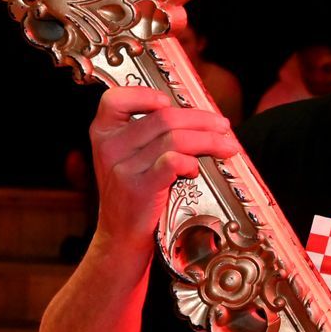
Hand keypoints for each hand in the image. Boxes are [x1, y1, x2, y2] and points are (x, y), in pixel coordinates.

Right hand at [88, 86, 238, 251]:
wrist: (120, 236)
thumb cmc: (134, 192)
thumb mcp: (130, 158)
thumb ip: (150, 134)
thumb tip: (197, 115)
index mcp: (104, 132)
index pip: (115, 99)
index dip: (146, 95)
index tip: (171, 102)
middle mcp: (109, 146)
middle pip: (163, 117)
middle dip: (201, 119)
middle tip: (222, 125)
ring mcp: (122, 168)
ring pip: (175, 138)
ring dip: (209, 141)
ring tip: (226, 147)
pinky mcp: (138, 188)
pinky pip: (172, 161)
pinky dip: (191, 161)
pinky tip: (196, 168)